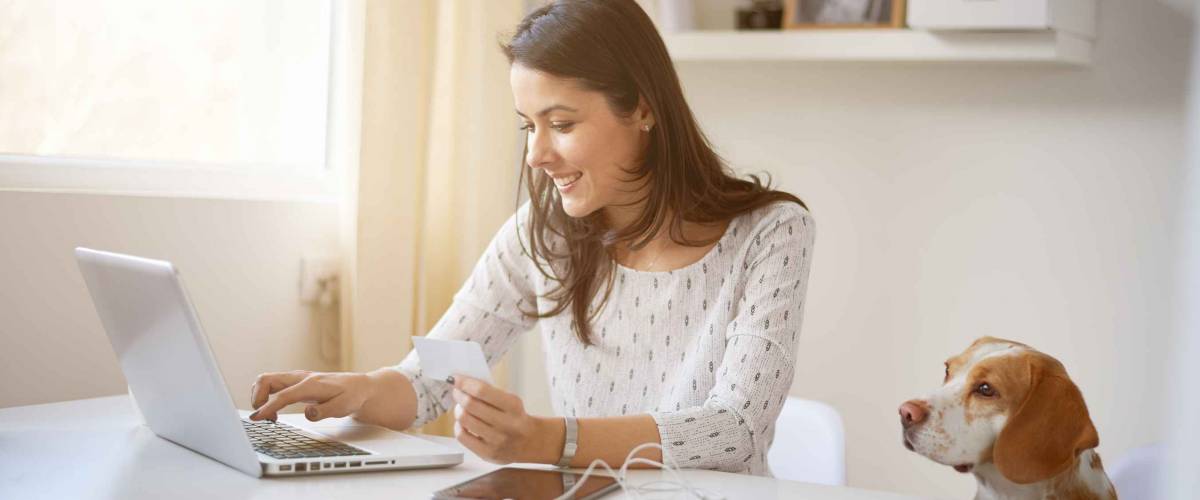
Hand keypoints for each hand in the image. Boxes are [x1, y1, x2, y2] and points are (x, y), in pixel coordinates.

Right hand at [249, 370, 374, 421]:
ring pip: (267, 381)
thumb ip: (325, 411)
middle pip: (266, 379)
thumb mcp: (344, 407)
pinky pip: (273, 386)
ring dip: (260, 397)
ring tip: (270, 416)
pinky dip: (266, 397)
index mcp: (311, 385)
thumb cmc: (352, 396)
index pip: (284, 395)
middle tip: (262, 417)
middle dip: (257, 397)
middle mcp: (301, 378)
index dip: (268, 407)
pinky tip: (275, 412)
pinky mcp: (295, 383)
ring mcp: (297, 379)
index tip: (256, 418)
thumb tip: (308, 413)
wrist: (359, 387)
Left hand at [451, 374, 561, 464]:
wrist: (529, 442)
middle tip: (457, 392)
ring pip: (464, 420)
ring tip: (461, 407)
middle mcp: (506, 424)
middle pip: (470, 405)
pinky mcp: (488, 453)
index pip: (482, 391)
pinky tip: (463, 422)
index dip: (465, 383)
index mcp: (513, 407)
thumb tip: (463, 384)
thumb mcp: (510, 401)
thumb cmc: (515, 418)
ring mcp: (497, 441)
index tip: (455, 378)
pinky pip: (462, 436)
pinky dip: (459, 426)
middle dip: (459, 395)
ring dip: (458, 410)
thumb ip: (490, 393)